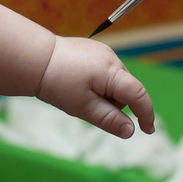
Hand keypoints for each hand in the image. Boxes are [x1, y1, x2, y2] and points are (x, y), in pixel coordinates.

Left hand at [38, 38, 155, 136]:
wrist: (35, 59)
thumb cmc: (57, 83)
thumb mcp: (84, 107)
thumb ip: (109, 119)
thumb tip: (130, 131)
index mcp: (111, 71)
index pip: (138, 94)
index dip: (146, 114)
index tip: (148, 130)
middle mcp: (111, 58)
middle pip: (125, 89)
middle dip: (113, 104)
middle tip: (87, 107)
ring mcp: (101, 51)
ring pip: (114, 82)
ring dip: (104, 94)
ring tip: (78, 94)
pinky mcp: (92, 50)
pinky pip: (104, 73)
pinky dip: (97, 83)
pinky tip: (77, 84)